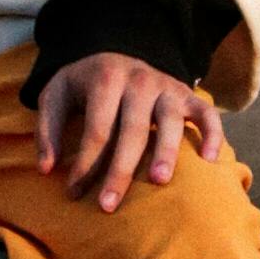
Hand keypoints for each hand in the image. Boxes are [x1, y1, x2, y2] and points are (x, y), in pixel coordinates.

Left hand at [36, 50, 218, 212]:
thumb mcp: (56, 96)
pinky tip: (210, 160)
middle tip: (108, 205)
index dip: (85, 163)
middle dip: (120, 170)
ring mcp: (166, 86)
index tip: (73, 193)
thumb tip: (46, 170)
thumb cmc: (84, 86)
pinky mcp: (187, 94)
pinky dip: (213, 134)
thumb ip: (47, 130)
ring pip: (170, 120)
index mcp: (105, 78)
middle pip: (132, 129)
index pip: (97, 128)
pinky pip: (207, 113)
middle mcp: (139, 80)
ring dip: (166, 150)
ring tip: (158, 181)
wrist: (116, 53)